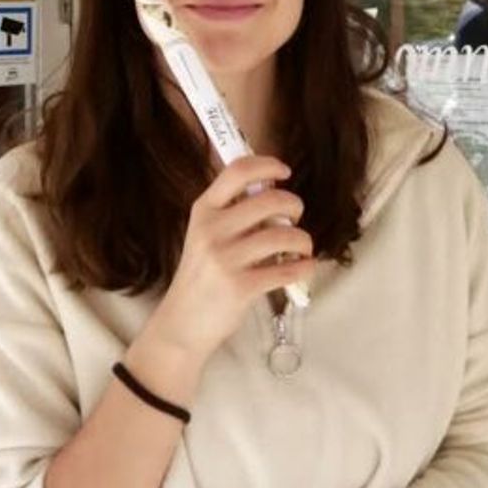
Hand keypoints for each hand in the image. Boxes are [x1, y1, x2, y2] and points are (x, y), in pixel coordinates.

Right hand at [138, 155, 314, 365]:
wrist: (182, 323)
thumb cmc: (201, 276)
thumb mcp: (205, 234)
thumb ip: (232, 212)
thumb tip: (273, 190)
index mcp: (204, 210)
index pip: (238, 170)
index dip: (268, 165)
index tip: (284, 171)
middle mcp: (212, 229)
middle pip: (271, 200)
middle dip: (294, 206)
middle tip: (295, 218)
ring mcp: (226, 259)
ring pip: (285, 235)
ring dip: (303, 240)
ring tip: (301, 249)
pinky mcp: (241, 287)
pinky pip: (289, 269)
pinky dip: (304, 267)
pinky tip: (302, 268)